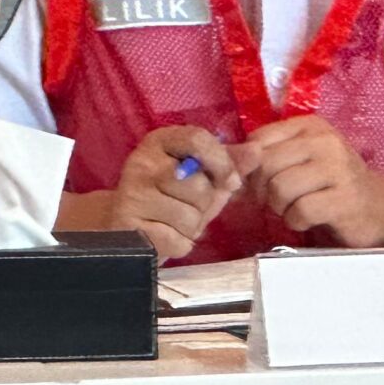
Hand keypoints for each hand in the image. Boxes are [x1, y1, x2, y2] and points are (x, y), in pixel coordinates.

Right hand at [102, 126, 244, 260]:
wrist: (126, 229)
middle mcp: (141, 163)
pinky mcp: (127, 227)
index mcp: (160, 142)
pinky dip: (180, 245)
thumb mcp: (200, 175)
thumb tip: (257, 151)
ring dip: (192, 227)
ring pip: (189, 217)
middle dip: (203, 204)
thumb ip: (228, 162)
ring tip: (174, 223)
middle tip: (187, 207)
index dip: (222, 162)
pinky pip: (177, 241)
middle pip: (198, 185)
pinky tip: (165, 237)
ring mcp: (131, 195)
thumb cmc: (170, 198)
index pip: (198, 139)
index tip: (230, 181)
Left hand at [240, 116, 383, 247]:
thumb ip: (266, 159)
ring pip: (279, 188)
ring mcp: (337, 168)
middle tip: (279, 201)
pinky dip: (296, 222)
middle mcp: (325, 140)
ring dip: (280, 209)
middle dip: (263, 192)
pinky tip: (309, 220)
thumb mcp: (301, 161)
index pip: (258, 140)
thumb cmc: (332, 183)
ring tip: (295, 208)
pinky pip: (299, 211)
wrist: (380, 206)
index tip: (262, 183)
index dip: (251, 167)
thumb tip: (225, 165)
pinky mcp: (344, 199)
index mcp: (311, 126)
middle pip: (266, 165)